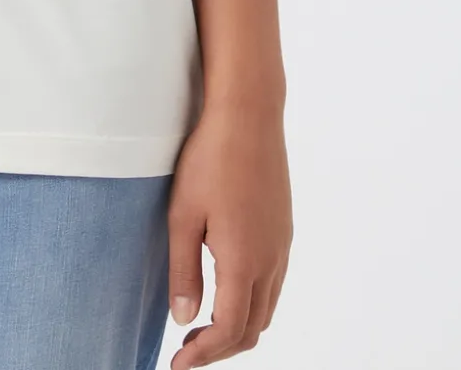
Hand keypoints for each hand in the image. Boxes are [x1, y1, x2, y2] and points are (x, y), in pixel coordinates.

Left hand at [165, 100, 292, 365]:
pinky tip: (226, 290)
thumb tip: (183, 319)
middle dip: (221, 348)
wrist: (249, 115)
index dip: (204, 356)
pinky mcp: (283, 230)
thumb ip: (183, 271)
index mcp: (244, 261)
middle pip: (253, 328)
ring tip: (201, 326)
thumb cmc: (210, 159)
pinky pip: (273, 284)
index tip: (177, 364)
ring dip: (237, 327)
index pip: (229, 330)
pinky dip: (251, 303)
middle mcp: (271, 260)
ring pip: (266, 308)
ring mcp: (281, 246)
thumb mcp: (183, 215)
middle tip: (185, 350)